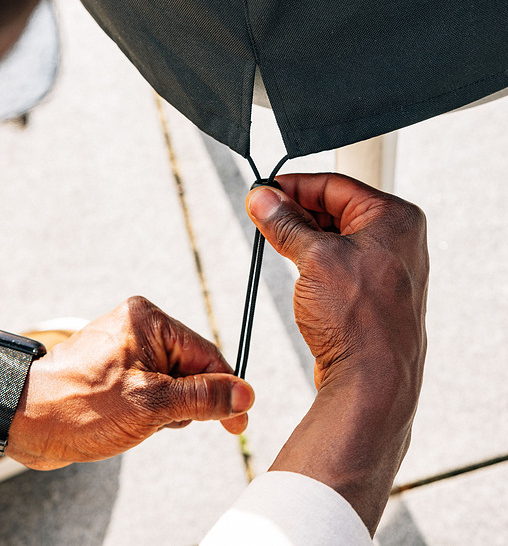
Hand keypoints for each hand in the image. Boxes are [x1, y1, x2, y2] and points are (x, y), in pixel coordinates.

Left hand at [8, 296, 253, 469]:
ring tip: (137, 419)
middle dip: (185, 400)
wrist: (27, 421)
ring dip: (166, 408)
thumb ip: (204, 398)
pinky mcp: (116, 368)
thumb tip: (244, 395)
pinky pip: (151, 388)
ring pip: (172, 382)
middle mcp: (139, 327)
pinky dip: (150, 408)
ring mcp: (126, 347)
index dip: (225, 389)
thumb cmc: (81, 405)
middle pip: (191, 367)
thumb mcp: (153, 405)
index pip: (207, 354)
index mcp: (150, 321)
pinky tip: (129, 420)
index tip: (238, 420)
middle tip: (163, 419)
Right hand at [246, 173, 428, 533]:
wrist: (373, 383)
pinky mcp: (375, 294)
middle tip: (260, 214)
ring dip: (302, 237)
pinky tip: (293, 266)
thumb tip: (263, 198)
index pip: (335, 185)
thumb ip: (286, 223)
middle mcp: (399, 239)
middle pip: (336, 209)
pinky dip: (314, 260)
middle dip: (296, 212)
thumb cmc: (358, 320)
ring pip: (336, 237)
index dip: (294, 186)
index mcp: (396, 218)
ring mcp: (389, 268)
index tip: (263, 192)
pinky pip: (340, 264)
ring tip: (271, 239)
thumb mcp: (314, 258)